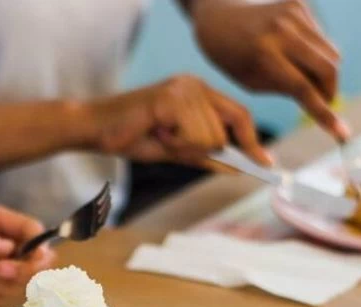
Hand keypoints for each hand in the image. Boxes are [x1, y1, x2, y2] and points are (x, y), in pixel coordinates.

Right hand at [83, 75, 269, 168]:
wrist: (95, 129)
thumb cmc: (130, 136)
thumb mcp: (174, 149)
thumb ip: (204, 154)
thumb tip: (236, 167)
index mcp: (198, 92)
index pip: (238, 115)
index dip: (252, 141)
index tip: (266, 165)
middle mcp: (194, 85)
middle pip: (223, 133)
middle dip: (197, 150)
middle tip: (166, 141)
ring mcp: (183, 89)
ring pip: (208, 139)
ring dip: (181, 147)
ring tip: (156, 135)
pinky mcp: (171, 98)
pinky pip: (191, 137)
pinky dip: (173, 144)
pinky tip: (153, 132)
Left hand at [192, 0, 350, 140]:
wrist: (218, 13)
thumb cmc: (233, 56)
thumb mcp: (252, 81)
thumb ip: (287, 89)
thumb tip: (324, 98)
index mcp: (263, 54)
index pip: (303, 88)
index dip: (324, 114)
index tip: (342, 133)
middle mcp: (281, 30)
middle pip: (328, 68)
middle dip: (330, 91)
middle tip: (323, 102)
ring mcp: (293, 13)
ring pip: (331, 53)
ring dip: (324, 72)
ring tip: (302, 75)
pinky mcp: (299, 4)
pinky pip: (322, 37)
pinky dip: (314, 51)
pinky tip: (293, 51)